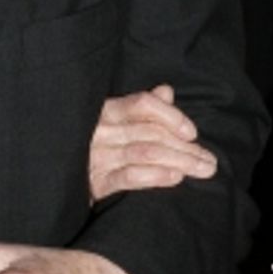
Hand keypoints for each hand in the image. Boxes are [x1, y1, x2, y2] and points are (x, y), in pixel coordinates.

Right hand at [88, 83, 216, 202]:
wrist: (62, 177)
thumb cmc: (97, 145)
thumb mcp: (117, 122)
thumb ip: (143, 108)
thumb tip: (166, 91)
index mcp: (106, 110)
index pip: (142, 104)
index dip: (171, 116)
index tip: (193, 133)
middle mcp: (100, 130)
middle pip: (151, 132)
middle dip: (185, 147)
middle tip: (210, 161)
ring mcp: (96, 156)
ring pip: (146, 153)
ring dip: (180, 161)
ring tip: (203, 170)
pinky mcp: (95, 182)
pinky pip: (129, 177)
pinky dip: (155, 176)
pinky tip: (176, 178)